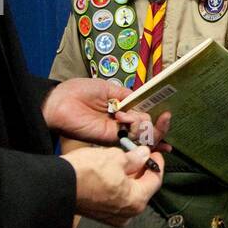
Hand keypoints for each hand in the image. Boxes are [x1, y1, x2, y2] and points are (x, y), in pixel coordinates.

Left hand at [44, 77, 170, 148]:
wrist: (59, 102)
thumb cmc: (80, 91)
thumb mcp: (109, 88)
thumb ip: (128, 96)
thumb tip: (144, 105)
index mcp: (122, 108)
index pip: (144, 115)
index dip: (157, 117)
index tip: (167, 114)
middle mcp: (122, 122)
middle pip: (148, 129)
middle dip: (159, 125)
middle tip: (165, 117)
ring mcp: (117, 132)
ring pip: (143, 136)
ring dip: (149, 127)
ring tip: (141, 118)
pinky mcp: (111, 139)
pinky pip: (131, 138)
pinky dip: (138, 131)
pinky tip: (135, 122)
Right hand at [61, 145, 164, 226]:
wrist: (58, 186)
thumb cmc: (87, 172)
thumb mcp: (115, 157)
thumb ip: (134, 158)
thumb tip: (144, 154)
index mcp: (137, 201)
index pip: (155, 180)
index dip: (157, 163)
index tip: (155, 153)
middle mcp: (128, 214)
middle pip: (143, 189)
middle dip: (142, 171)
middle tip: (141, 154)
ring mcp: (113, 217)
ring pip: (129, 195)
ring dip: (130, 178)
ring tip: (126, 161)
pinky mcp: (100, 215)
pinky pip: (116, 200)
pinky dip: (119, 187)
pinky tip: (113, 173)